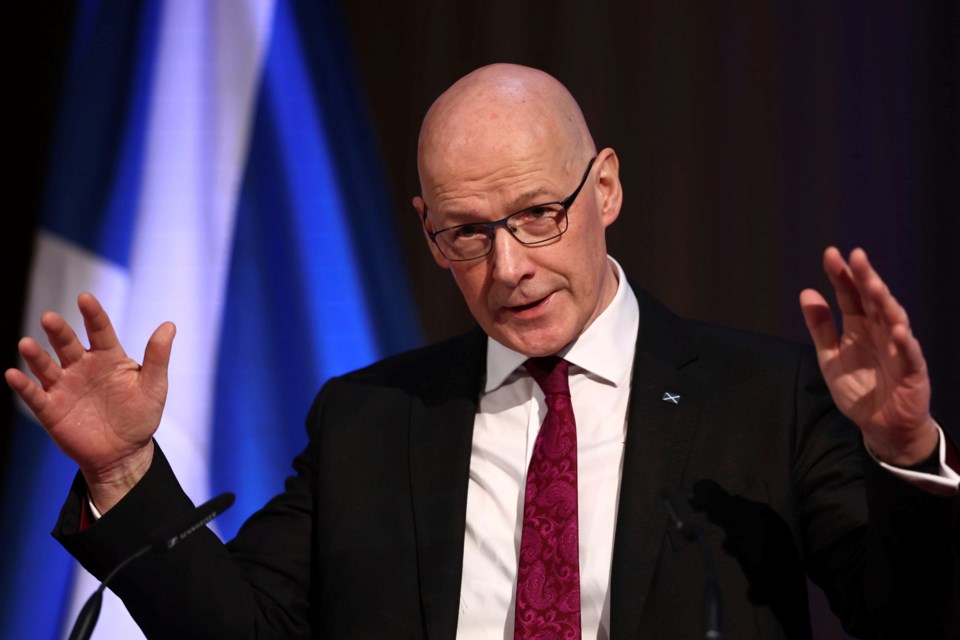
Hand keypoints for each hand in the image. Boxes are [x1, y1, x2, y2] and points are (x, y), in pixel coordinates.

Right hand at [5, 293, 174, 510]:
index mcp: (108, 357)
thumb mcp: (154, 386)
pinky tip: (13, 374)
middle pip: (67, 344)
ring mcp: (64, 386)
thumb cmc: (140, 416)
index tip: (85, 298)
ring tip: (27, 344)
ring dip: (35, 355)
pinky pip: (34, 394)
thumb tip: (170, 325)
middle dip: (58, 331)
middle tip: (50, 318)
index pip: (99, 330)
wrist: (124, 453)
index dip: (93, 314)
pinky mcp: (51, 408)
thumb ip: (158, 356)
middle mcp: (82, 366)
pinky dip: (23, 385)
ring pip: (46, 366)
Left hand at [800, 247, 937, 465]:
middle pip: (873, 300)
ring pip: (894, 319)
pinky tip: (897, 329)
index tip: (831, 254)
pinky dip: (904, 342)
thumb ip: (820, 327)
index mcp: (859, 327)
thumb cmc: (860, 389)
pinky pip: (909, 354)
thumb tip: (806, 292)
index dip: (842, 275)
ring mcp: (898, 349)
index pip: (850, 295)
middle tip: (856, 256)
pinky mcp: (912, 370)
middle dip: (865, 278)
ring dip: (885, 302)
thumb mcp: (830, 358)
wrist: (881, 426)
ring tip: (874, 285)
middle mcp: (880, 332)